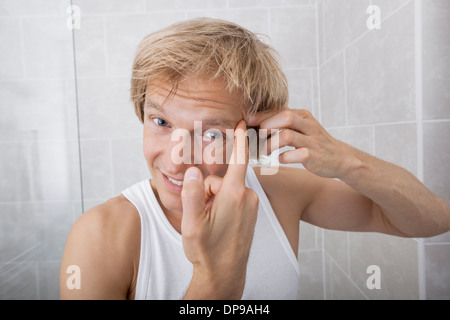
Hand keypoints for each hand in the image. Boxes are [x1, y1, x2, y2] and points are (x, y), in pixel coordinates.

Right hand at [181, 120, 258, 298]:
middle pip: (222, 178)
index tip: (243, 122)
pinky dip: (223, 205)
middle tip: (201, 213)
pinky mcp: (250, 213)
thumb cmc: (207, 250)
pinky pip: (234, 199)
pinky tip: (217, 223)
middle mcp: (247, 197)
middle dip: (208, 189)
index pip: (239, 159)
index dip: (240, 139)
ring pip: (226, 189)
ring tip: (209, 221)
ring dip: (214, 199)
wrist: (224, 274)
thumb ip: (192, 193)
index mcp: (233, 195)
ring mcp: (250, 206)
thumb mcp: (192, 223)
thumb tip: (192, 171)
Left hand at [248, 109, 353, 178]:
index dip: (261, 115)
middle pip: (285, 117)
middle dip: (266, 125)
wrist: (341, 158)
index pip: (279, 110)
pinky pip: (296, 155)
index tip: (245, 122)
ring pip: (287, 136)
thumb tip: (255, 121)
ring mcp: (312, 140)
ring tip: (264, 151)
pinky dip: (284, 157)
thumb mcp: (302, 127)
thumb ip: (283, 123)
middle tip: (255, 136)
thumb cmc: (314, 142)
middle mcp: (308, 125)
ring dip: (271, 144)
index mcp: (303, 116)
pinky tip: (279, 159)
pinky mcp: (314, 156)